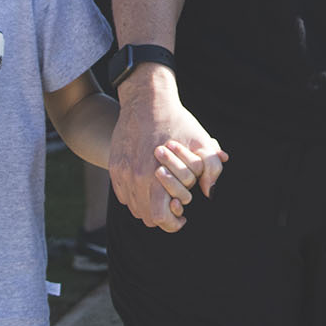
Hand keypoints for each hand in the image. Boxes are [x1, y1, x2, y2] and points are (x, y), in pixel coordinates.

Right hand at [108, 70, 219, 231]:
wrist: (148, 101)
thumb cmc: (178, 122)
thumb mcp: (201, 143)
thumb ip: (211, 170)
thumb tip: (210, 193)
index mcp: (157, 177)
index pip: (159, 218)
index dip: (172, 223)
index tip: (182, 217)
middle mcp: (135, 178)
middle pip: (146, 217)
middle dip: (163, 215)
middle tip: (174, 204)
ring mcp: (122, 173)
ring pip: (133, 208)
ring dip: (148, 207)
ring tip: (161, 195)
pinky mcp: (114, 167)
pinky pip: (123, 195)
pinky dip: (135, 196)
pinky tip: (148, 185)